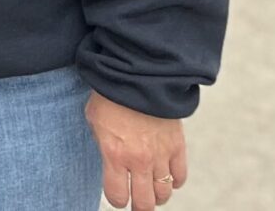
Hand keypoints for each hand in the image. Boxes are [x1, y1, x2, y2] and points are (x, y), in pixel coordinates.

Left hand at [87, 92, 187, 209]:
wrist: (139, 75)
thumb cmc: (111, 95)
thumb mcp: (94, 121)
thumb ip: (103, 144)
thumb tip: (111, 160)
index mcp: (114, 154)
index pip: (118, 196)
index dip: (117, 199)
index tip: (117, 196)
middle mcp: (139, 160)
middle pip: (144, 202)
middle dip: (139, 206)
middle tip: (137, 203)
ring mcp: (161, 155)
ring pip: (163, 193)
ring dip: (157, 195)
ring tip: (151, 190)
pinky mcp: (177, 146)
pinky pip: (180, 176)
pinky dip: (174, 181)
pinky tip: (167, 176)